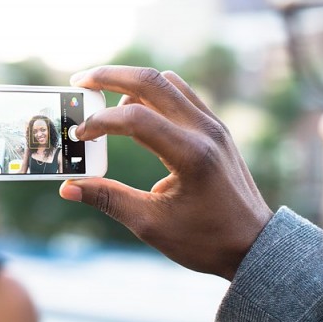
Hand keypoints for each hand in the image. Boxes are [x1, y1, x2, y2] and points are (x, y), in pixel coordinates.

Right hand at [59, 66, 271, 279]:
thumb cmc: (206, 240)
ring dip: (132, 83)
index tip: (78, 137)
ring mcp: (213, 125)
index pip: (135, 118)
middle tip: (78, 83)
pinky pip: (180, 94)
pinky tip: (135, 113)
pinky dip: (153, 93)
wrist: (253, 245)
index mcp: (190, 155)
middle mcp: (204, 130)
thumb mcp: (151, 225)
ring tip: (105, 104)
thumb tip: (69, 188)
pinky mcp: (215, 127)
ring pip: (167, 81)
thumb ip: (108, 199)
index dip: (99, 122)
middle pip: (150, 80)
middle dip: (109, 76)